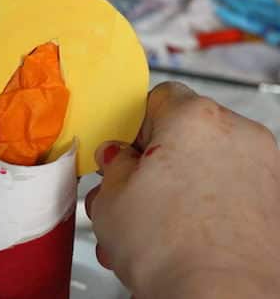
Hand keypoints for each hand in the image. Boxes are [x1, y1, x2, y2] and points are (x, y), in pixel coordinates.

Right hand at [86, 82, 279, 298]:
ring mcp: (262, 169)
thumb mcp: (112, 197)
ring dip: (172, 190)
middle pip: (183, 135)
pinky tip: (176, 236)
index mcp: (194, 119)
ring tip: (148, 225)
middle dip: (151, 163)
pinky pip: (226, 191)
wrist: (223, 298)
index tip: (122, 151)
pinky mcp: (273, 203)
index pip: (158, 98)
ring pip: (203, 166)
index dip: (132, 126)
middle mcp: (237, 135)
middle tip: (130, 191)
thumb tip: (118, 159)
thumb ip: (113, 165)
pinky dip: (201, 206)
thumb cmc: (174, 249)